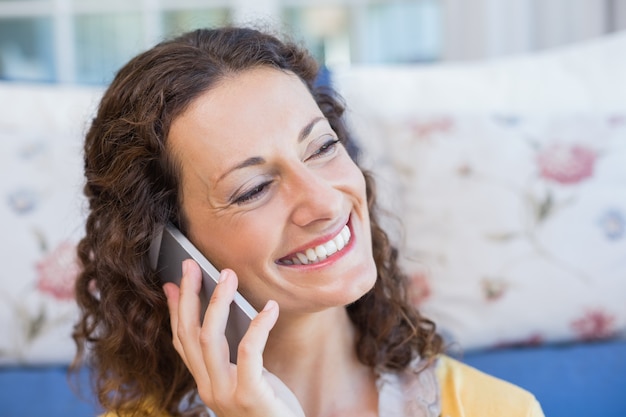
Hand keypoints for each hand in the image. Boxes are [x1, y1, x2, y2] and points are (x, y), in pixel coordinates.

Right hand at [164, 259, 304, 416]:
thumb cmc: (270, 408)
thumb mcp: (246, 378)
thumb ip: (232, 354)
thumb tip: (226, 314)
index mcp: (205, 383)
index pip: (181, 342)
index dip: (175, 310)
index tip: (173, 283)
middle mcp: (208, 389)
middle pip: (189, 334)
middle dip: (189, 296)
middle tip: (192, 266)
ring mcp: (225, 394)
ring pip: (210, 339)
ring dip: (217, 302)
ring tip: (228, 275)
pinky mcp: (250, 397)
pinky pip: (249, 353)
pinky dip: (258, 327)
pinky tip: (270, 309)